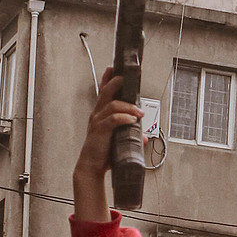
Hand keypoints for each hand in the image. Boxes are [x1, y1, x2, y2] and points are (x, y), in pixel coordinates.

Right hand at [72, 73, 144, 221]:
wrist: (91, 167)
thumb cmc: (102, 154)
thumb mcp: (119, 142)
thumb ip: (132, 136)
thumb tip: (145, 137)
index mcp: (100, 114)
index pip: (103, 92)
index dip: (107, 79)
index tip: (113, 68)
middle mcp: (97, 115)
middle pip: (106, 93)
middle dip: (115, 82)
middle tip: (124, 76)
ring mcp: (97, 122)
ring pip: (111, 105)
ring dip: (128, 106)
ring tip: (139, 112)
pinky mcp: (99, 131)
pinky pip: (113, 120)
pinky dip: (124, 118)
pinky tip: (132, 120)